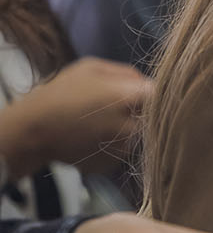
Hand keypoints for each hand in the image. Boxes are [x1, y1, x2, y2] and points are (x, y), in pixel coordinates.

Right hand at [0, 58, 151, 174]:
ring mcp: (122, 148)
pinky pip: (119, 151)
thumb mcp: (90, 67)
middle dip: (136, 112)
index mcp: (131, 98)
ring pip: (135, 135)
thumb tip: (146, 82)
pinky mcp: (111, 164)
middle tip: (109, 108)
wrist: (32, 130)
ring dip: (122, 129)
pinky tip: (90, 138)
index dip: (150, 95)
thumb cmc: (60, 93)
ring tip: (95, 123)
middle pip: (149, 117)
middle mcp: (132, 125)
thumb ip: (125, 72)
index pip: (161, 96)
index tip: (137, 94)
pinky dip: (109, 145)